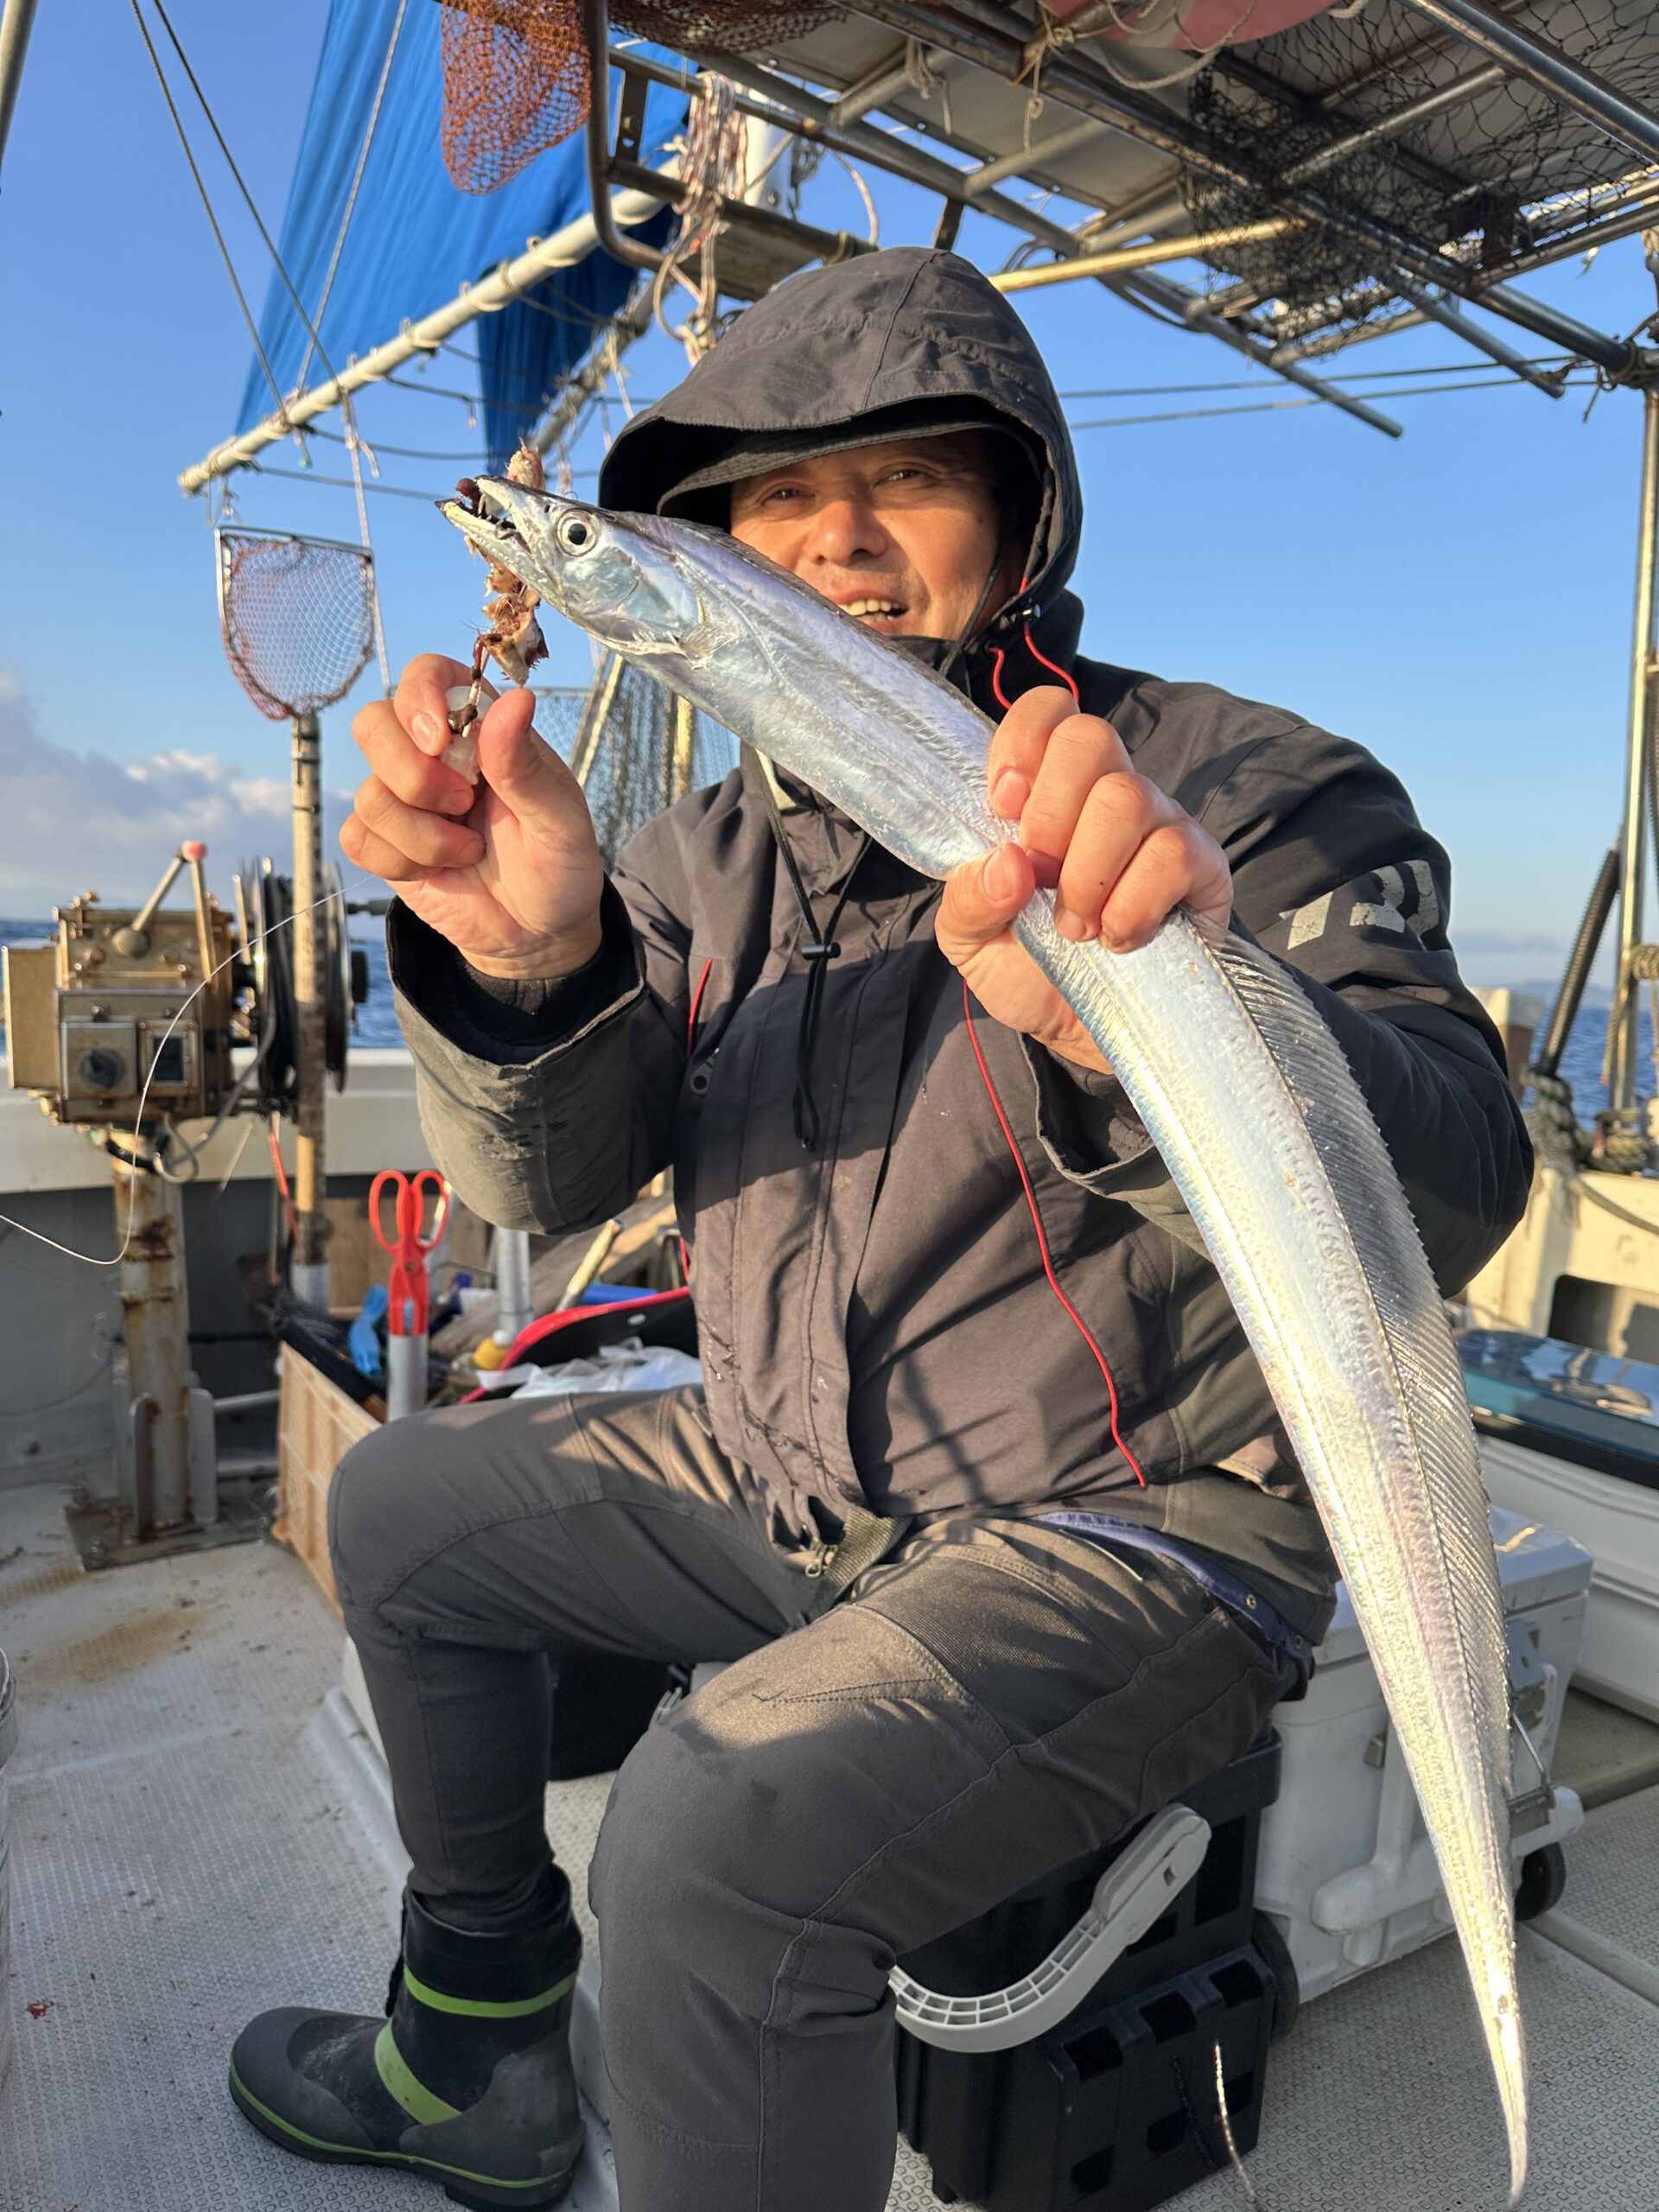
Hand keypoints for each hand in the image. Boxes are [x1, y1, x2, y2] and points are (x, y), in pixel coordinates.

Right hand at [340, 654, 605, 978]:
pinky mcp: (385, 843)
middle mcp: (432, 754)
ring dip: (422, 833)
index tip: (439, 741)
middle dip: (411, 773)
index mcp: (478, 728)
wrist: (539, 932)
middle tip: (464, 804)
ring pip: (368, 793)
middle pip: (373, 724)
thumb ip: (527, 765)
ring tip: (470, 851)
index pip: (425, 675)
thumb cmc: (558, 865)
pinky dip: (401, 860)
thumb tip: (517, 699)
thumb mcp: (559, 819)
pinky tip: (440, 869)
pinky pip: (358, 838)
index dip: (419, 696)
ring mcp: (403, 799)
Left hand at [935, 687, 1231, 1075]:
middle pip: (1091, 738)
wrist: (1080, 1035)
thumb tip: (1008, 863)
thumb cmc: (1028, 971)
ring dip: (1089, 875)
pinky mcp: (1204, 868)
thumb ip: (967, 900)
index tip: (1004, 809)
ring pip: (1128, 798)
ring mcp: (1161, 825)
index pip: (1049, 714)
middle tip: (1041, 880)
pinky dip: (1133, 905)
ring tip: (1076, 929)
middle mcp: (1106, 796)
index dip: (1023, 744)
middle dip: (1051, 815)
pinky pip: (1175, 853)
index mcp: (1045, 794)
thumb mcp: (970, 943)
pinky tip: (1120, 938)